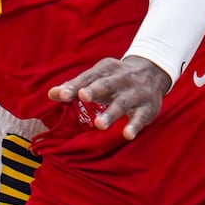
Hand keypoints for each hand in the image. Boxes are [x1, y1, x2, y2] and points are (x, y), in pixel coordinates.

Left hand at [48, 55, 171, 139]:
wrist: (153, 71)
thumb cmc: (116, 78)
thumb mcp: (97, 77)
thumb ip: (75, 86)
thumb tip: (51, 94)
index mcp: (106, 70)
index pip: (88, 77)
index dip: (75, 85)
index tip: (62, 94)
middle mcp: (121, 79)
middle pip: (107, 84)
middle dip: (95, 90)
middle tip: (82, 96)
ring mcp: (136, 93)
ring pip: (123, 103)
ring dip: (112, 113)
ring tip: (99, 124)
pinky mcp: (147, 108)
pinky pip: (141, 117)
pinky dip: (134, 125)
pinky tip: (127, 135)